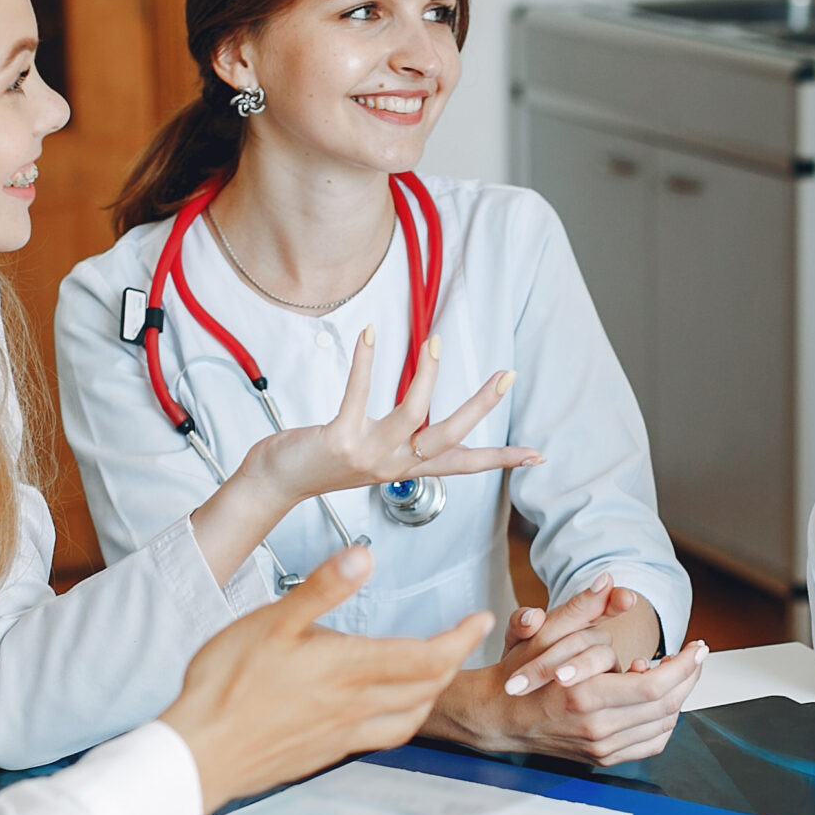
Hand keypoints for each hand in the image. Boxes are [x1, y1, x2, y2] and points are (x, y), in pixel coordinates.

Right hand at [163, 545, 491, 812]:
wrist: (201, 753)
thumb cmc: (227, 689)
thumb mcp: (272, 621)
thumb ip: (324, 589)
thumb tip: (363, 558)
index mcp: (347, 668)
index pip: (426, 655)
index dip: (461, 637)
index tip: (479, 620)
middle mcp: (355, 704)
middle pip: (427, 686)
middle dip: (454, 660)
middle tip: (462, 638)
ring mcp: (344, 732)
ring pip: (411, 715)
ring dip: (434, 691)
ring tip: (437, 672)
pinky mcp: (328, 750)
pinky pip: (384, 735)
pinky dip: (405, 718)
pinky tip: (391, 711)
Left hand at [192, 332, 541, 585]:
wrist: (277, 482)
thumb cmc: (323, 461)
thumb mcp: (373, 456)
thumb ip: (402, 442)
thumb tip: (426, 422)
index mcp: (407, 468)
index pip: (465, 464)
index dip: (502, 459)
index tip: (537, 456)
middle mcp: (394, 465)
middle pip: (450, 438)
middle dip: (481, 407)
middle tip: (505, 375)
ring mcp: (369, 454)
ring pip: (414, 416)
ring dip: (427, 376)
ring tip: (435, 342)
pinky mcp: (340, 439)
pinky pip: (359, 395)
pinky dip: (367, 361)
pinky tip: (371, 333)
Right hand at [429, 577, 706, 766]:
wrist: (498, 716)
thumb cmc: (519, 674)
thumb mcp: (544, 634)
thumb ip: (580, 607)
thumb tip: (608, 582)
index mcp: (584, 696)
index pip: (654, 686)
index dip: (684, 666)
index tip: (697, 647)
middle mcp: (596, 728)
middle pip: (666, 706)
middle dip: (689, 677)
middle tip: (695, 655)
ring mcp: (600, 747)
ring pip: (662, 725)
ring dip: (678, 697)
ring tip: (676, 672)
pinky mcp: (602, 758)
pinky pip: (650, 744)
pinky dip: (664, 721)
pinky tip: (659, 700)